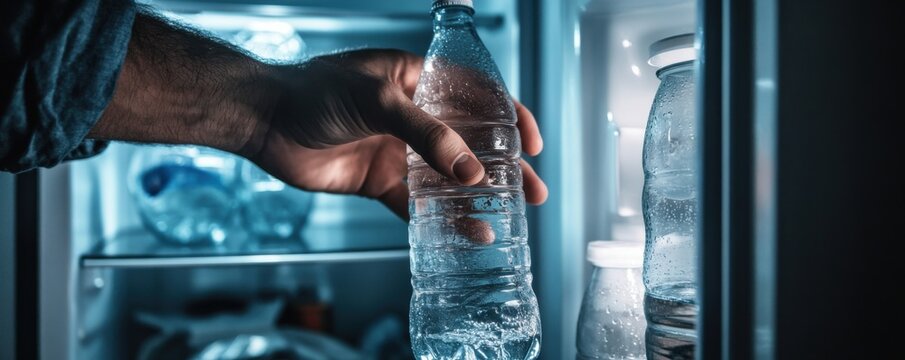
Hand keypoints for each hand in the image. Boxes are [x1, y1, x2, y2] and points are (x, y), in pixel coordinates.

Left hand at [244, 49, 546, 218]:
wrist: (266, 122)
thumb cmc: (316, 92)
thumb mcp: (379, 100)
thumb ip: (426, 135)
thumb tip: (471, 172)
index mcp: (419, 80)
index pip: (477, 95)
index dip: (510, 116)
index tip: (532, 143)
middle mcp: (414, 116)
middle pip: (472, 141)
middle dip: (505, 167)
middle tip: (534, 191)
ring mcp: (399, 150)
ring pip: (450, 177)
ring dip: (480, 197)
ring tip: (511, 219)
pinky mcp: (381, 181)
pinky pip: (419, 204)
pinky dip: (443, 220)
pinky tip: (467, 234)